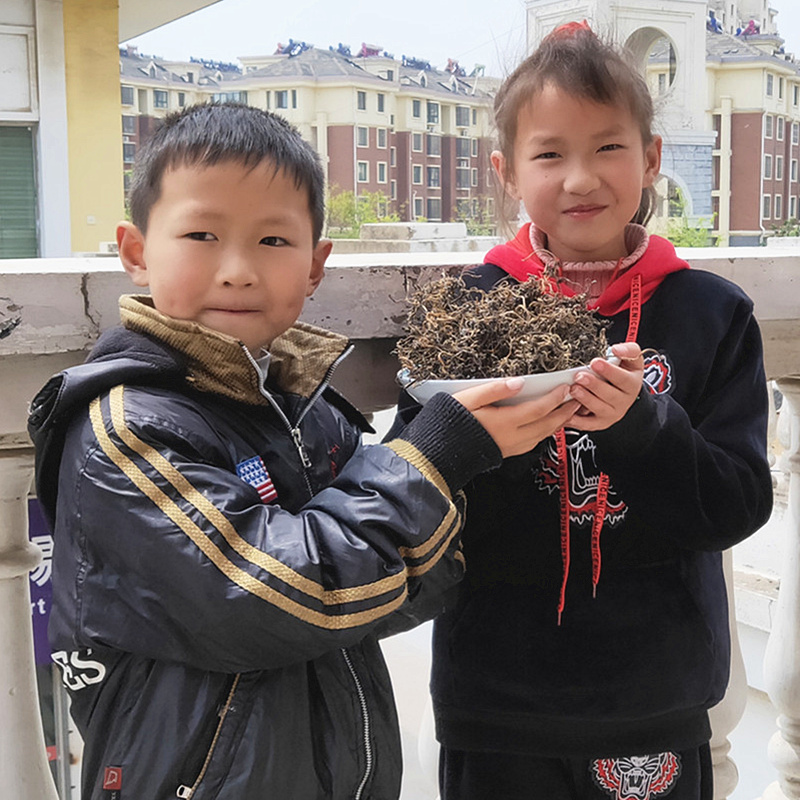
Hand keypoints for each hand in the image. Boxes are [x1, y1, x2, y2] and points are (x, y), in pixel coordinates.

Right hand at [453, 379, 579, 457]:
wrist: (440, 449)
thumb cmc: (451, 421)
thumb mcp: (469, 398)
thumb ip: (495, 389)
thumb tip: (518, 382)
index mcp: (504, 422)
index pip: (538, 408)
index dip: (555, 398)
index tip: (565, 387)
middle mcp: (511, 438)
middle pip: (547, 425)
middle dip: (564, 412)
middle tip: (577, 400)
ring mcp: (510, 447)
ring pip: (542, 436)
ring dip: (557, 423)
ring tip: (567, 412)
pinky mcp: (506, 452)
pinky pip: (533, 443)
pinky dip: (545, 432)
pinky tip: (545, 426)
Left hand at [566, 342, 643, 430]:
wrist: (622, 393)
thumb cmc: (623, 372)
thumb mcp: (631, 359)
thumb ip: (628, 350)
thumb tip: (617, 350)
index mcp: (632, 384)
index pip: (623, 379)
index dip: (609, 371)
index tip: (595, 362)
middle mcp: (624, 401)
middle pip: (610, 395)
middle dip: (594, 385)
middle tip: (580, 376)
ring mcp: (612, 413)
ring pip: (599, 409)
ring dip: (585, 399)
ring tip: (574, 389)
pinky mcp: (600, 423)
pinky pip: (588, 424)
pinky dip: (577, 420)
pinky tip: (568, 412)